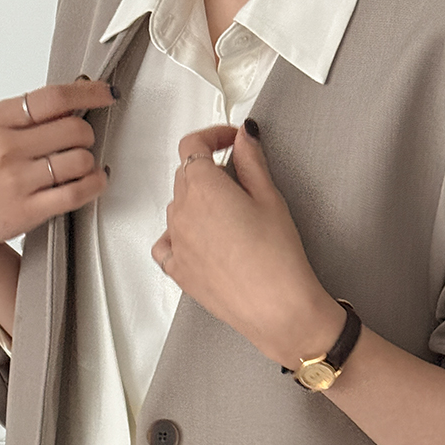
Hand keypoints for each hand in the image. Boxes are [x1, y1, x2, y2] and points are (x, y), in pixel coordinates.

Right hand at [0, 81, 111, 275]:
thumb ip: (25, 116)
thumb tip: (73, 101)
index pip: (53, 98)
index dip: (89, 93)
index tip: (105, 93)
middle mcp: (5, 147)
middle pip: (74, 128)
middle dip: (87, 134)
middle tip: (82, 140)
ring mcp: (16, 179)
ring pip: (80, 160)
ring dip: (89, 162)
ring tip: (80, 165)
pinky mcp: (27, 209)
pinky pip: (77, 192)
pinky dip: (94, 184)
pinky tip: (92, 181)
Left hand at [153, 120, 342, 367]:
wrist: (276, 308)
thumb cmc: (277, 258)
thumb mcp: (270, 198)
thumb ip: (252, 161)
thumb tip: (244, 137)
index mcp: (203, 187)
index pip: (193, 145)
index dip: (213, 136)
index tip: (230, 140)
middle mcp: (181, 211)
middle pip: (184, 174)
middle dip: (209, 168)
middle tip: (239, 177)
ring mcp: (175, 241)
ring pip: (177, 206)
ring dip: (197, 200)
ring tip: (230, 214)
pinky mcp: (177, 269)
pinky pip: (166, 242)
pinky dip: (179, 233)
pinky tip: (201, 238)